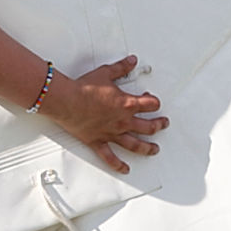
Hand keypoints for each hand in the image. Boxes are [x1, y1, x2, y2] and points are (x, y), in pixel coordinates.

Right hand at [46, 55, 168, 173]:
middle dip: (158, 125)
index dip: (155, 102)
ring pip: (135, 144)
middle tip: (163, 125)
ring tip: (154, 150)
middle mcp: (122, 121)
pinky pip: (110, 157)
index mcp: (126, 104)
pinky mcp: (99, 142)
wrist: (67, 100)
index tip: (154, 101)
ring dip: (147, 148)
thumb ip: (120, 68)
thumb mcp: (105, 73)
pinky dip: (118, 165)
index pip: (149, 104)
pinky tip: (125, 168)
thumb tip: (131, 62)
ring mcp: (112, 133)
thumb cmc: (84, 88)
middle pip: (148, 126)